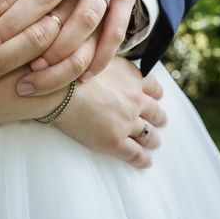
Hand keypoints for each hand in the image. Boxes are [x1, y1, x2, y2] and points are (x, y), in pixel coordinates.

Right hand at [52, 57, 166, 168]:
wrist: (59, 89)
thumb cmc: (72, 71)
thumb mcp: (97, 56)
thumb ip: (109, 61)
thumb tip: (106, 56)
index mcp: (131, 79)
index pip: (153, 87)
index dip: (155, 94)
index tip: (155, 97)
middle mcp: (134, 100)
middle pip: (155, 111)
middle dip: (158, 117)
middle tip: (160, 121)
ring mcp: (127, 122)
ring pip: (148, 134)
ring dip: (153, 139)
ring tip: (154, 142)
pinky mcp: (115, 141)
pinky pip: (135, 153)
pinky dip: (143, 159)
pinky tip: (146, 162)